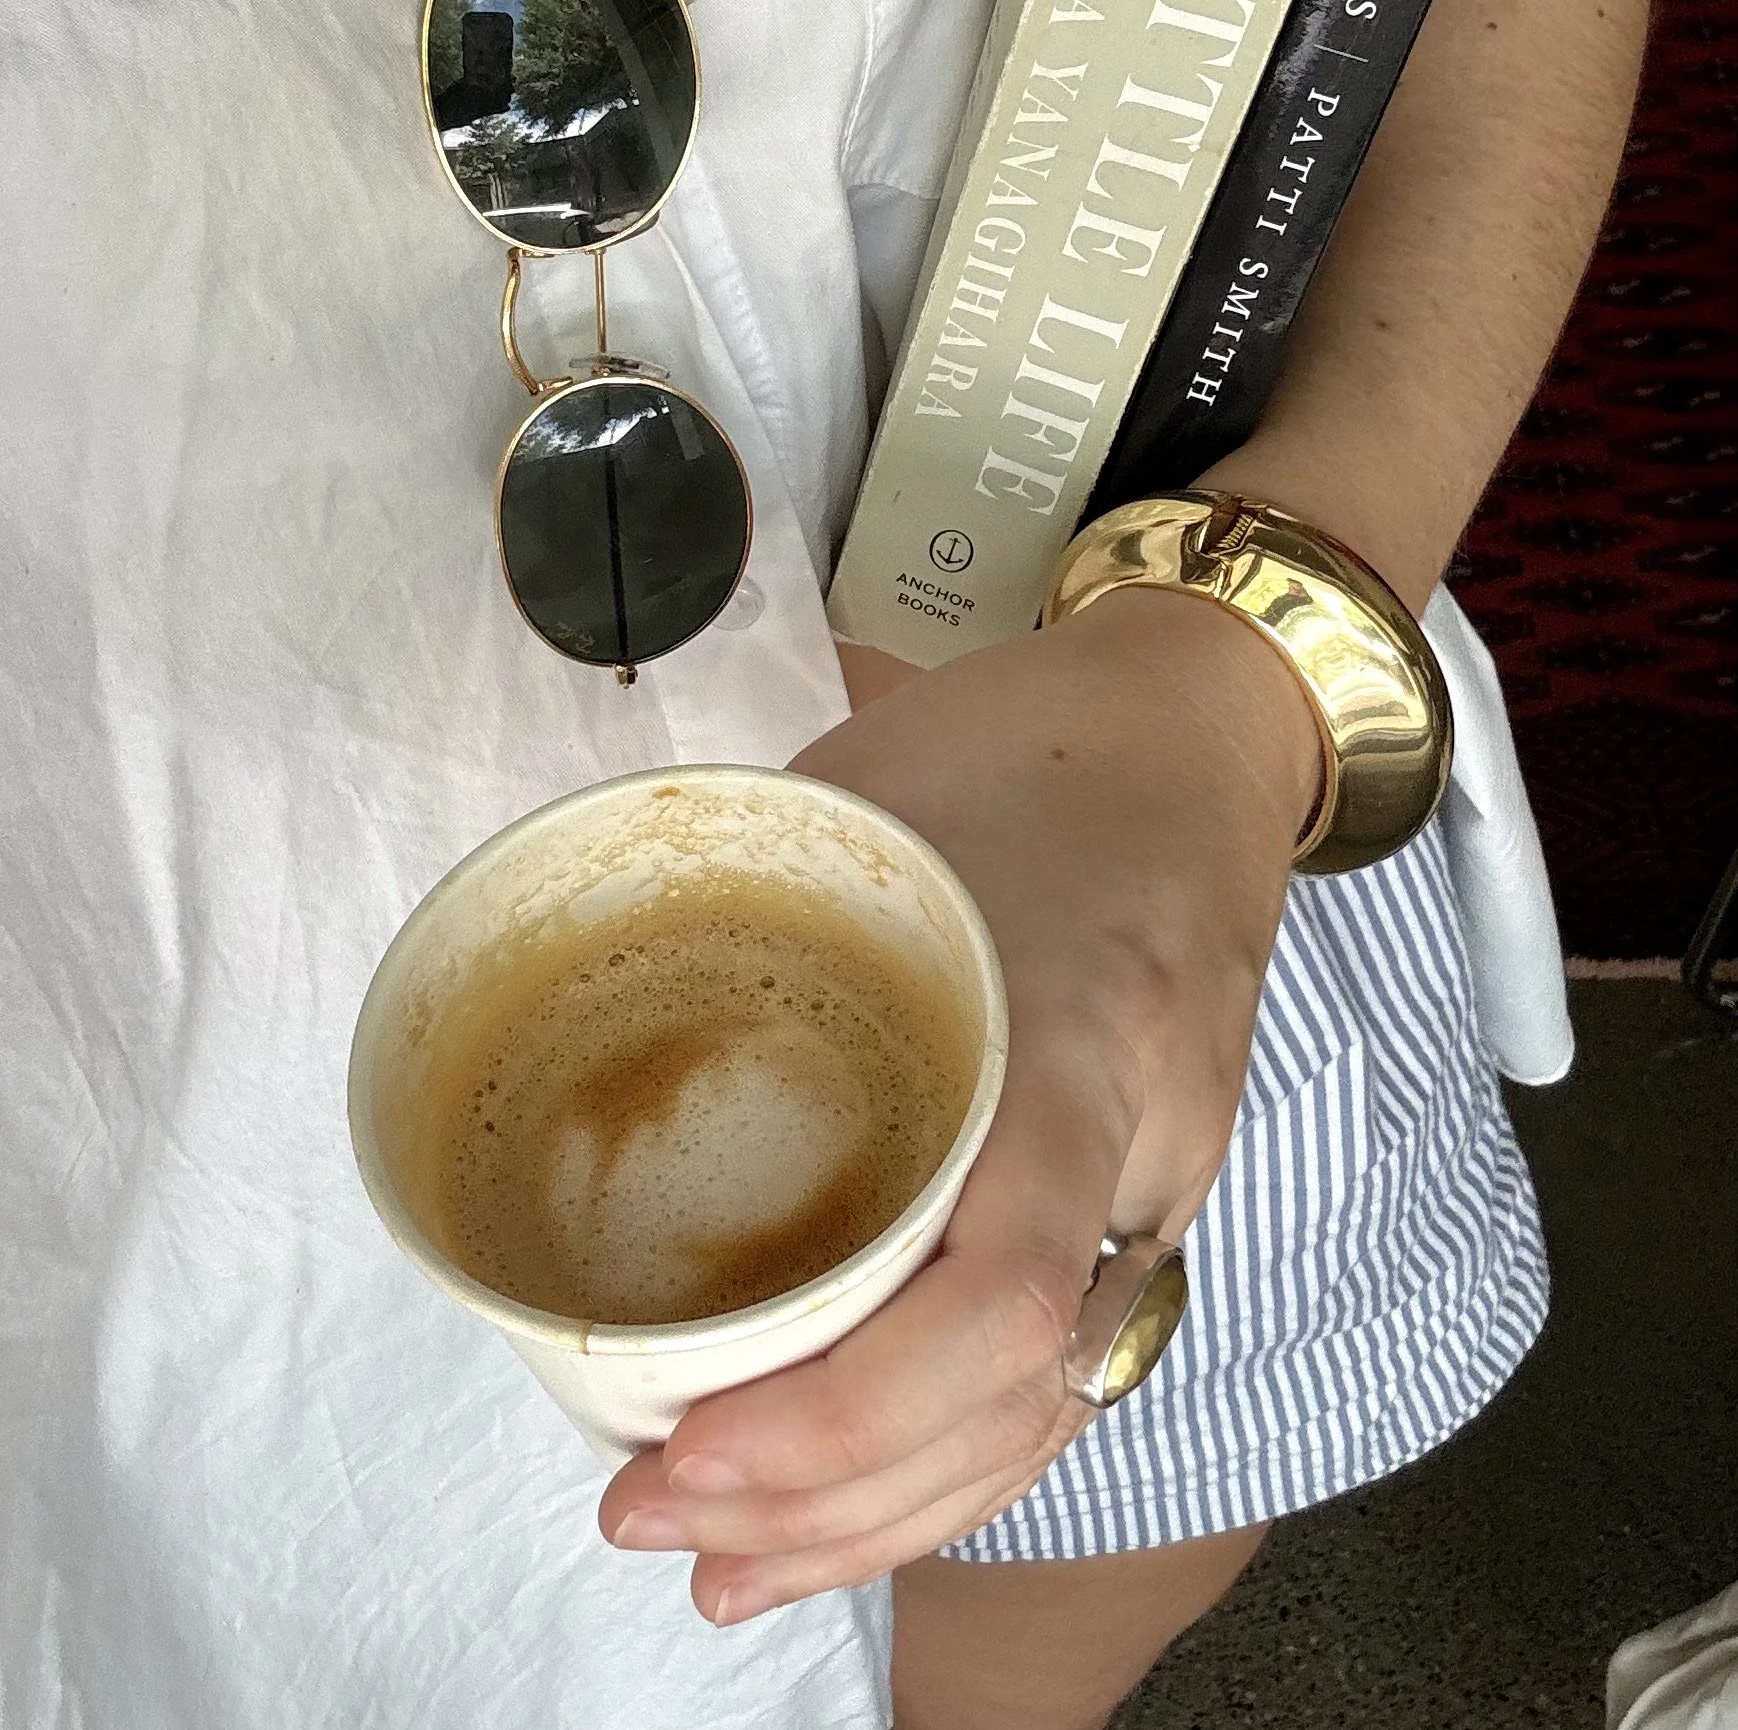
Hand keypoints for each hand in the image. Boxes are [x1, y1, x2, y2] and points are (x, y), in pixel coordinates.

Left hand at [598, 588, 1316, 1622]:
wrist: (1203, 726)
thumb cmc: (1033, 736)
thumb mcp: (872, 785)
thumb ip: (753, 901)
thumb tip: (567, 991)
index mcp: (1080, 1025)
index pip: (1001, 1289)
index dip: (851, 1410)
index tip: (695, 1445)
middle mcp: (1142, 1131)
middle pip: (1016, 1396)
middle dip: (830, 1497)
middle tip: (649, 1513)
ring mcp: (1161, 1175)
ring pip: (1045, 1413)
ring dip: (880, 1515)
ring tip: (722, 1566)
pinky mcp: (1144, 1194)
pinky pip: (1061, 1368)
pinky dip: (949, 1456)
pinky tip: (849, 1504)